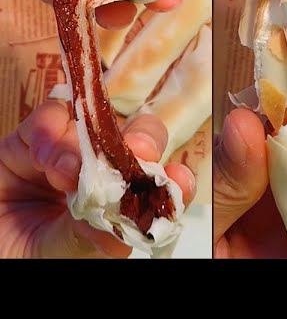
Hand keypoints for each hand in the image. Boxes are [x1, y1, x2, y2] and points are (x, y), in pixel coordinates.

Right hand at [0, 101, 195, 257]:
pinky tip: (44, 159)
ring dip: (86, 143)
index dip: (172, 179)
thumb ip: (90, 237)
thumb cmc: (24, 254)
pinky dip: (53, 131)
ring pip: (98, 124)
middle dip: (144, 141)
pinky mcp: (34, 137)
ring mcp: (71, 152)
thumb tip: (124, 230)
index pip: (158, 184)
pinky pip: (53, 115)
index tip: (179, 179)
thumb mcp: (60, 253)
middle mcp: (103, 173)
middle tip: (140, 152)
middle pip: (139, 141)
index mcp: (121, 204)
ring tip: (66, 174)